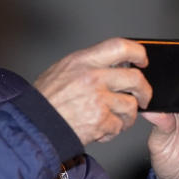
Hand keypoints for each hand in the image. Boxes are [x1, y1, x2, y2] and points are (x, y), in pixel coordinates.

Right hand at [34, 38, 150, 144]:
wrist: (34, 124)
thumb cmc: (45, 99)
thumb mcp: (62, 70)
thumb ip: (88, 65)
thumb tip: (112, 65)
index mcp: (84, 61)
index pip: (121, 47)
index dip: (138, 53)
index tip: (143, 61)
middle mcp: (93, 77)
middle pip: (135, 78)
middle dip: (145, 91)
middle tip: (143, 98)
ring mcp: (98, 99)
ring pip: (130, 106)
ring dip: (126, 117)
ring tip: (114, 120)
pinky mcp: (100, 120)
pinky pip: (118, 126)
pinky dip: (111, 131)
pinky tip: (100, 130)